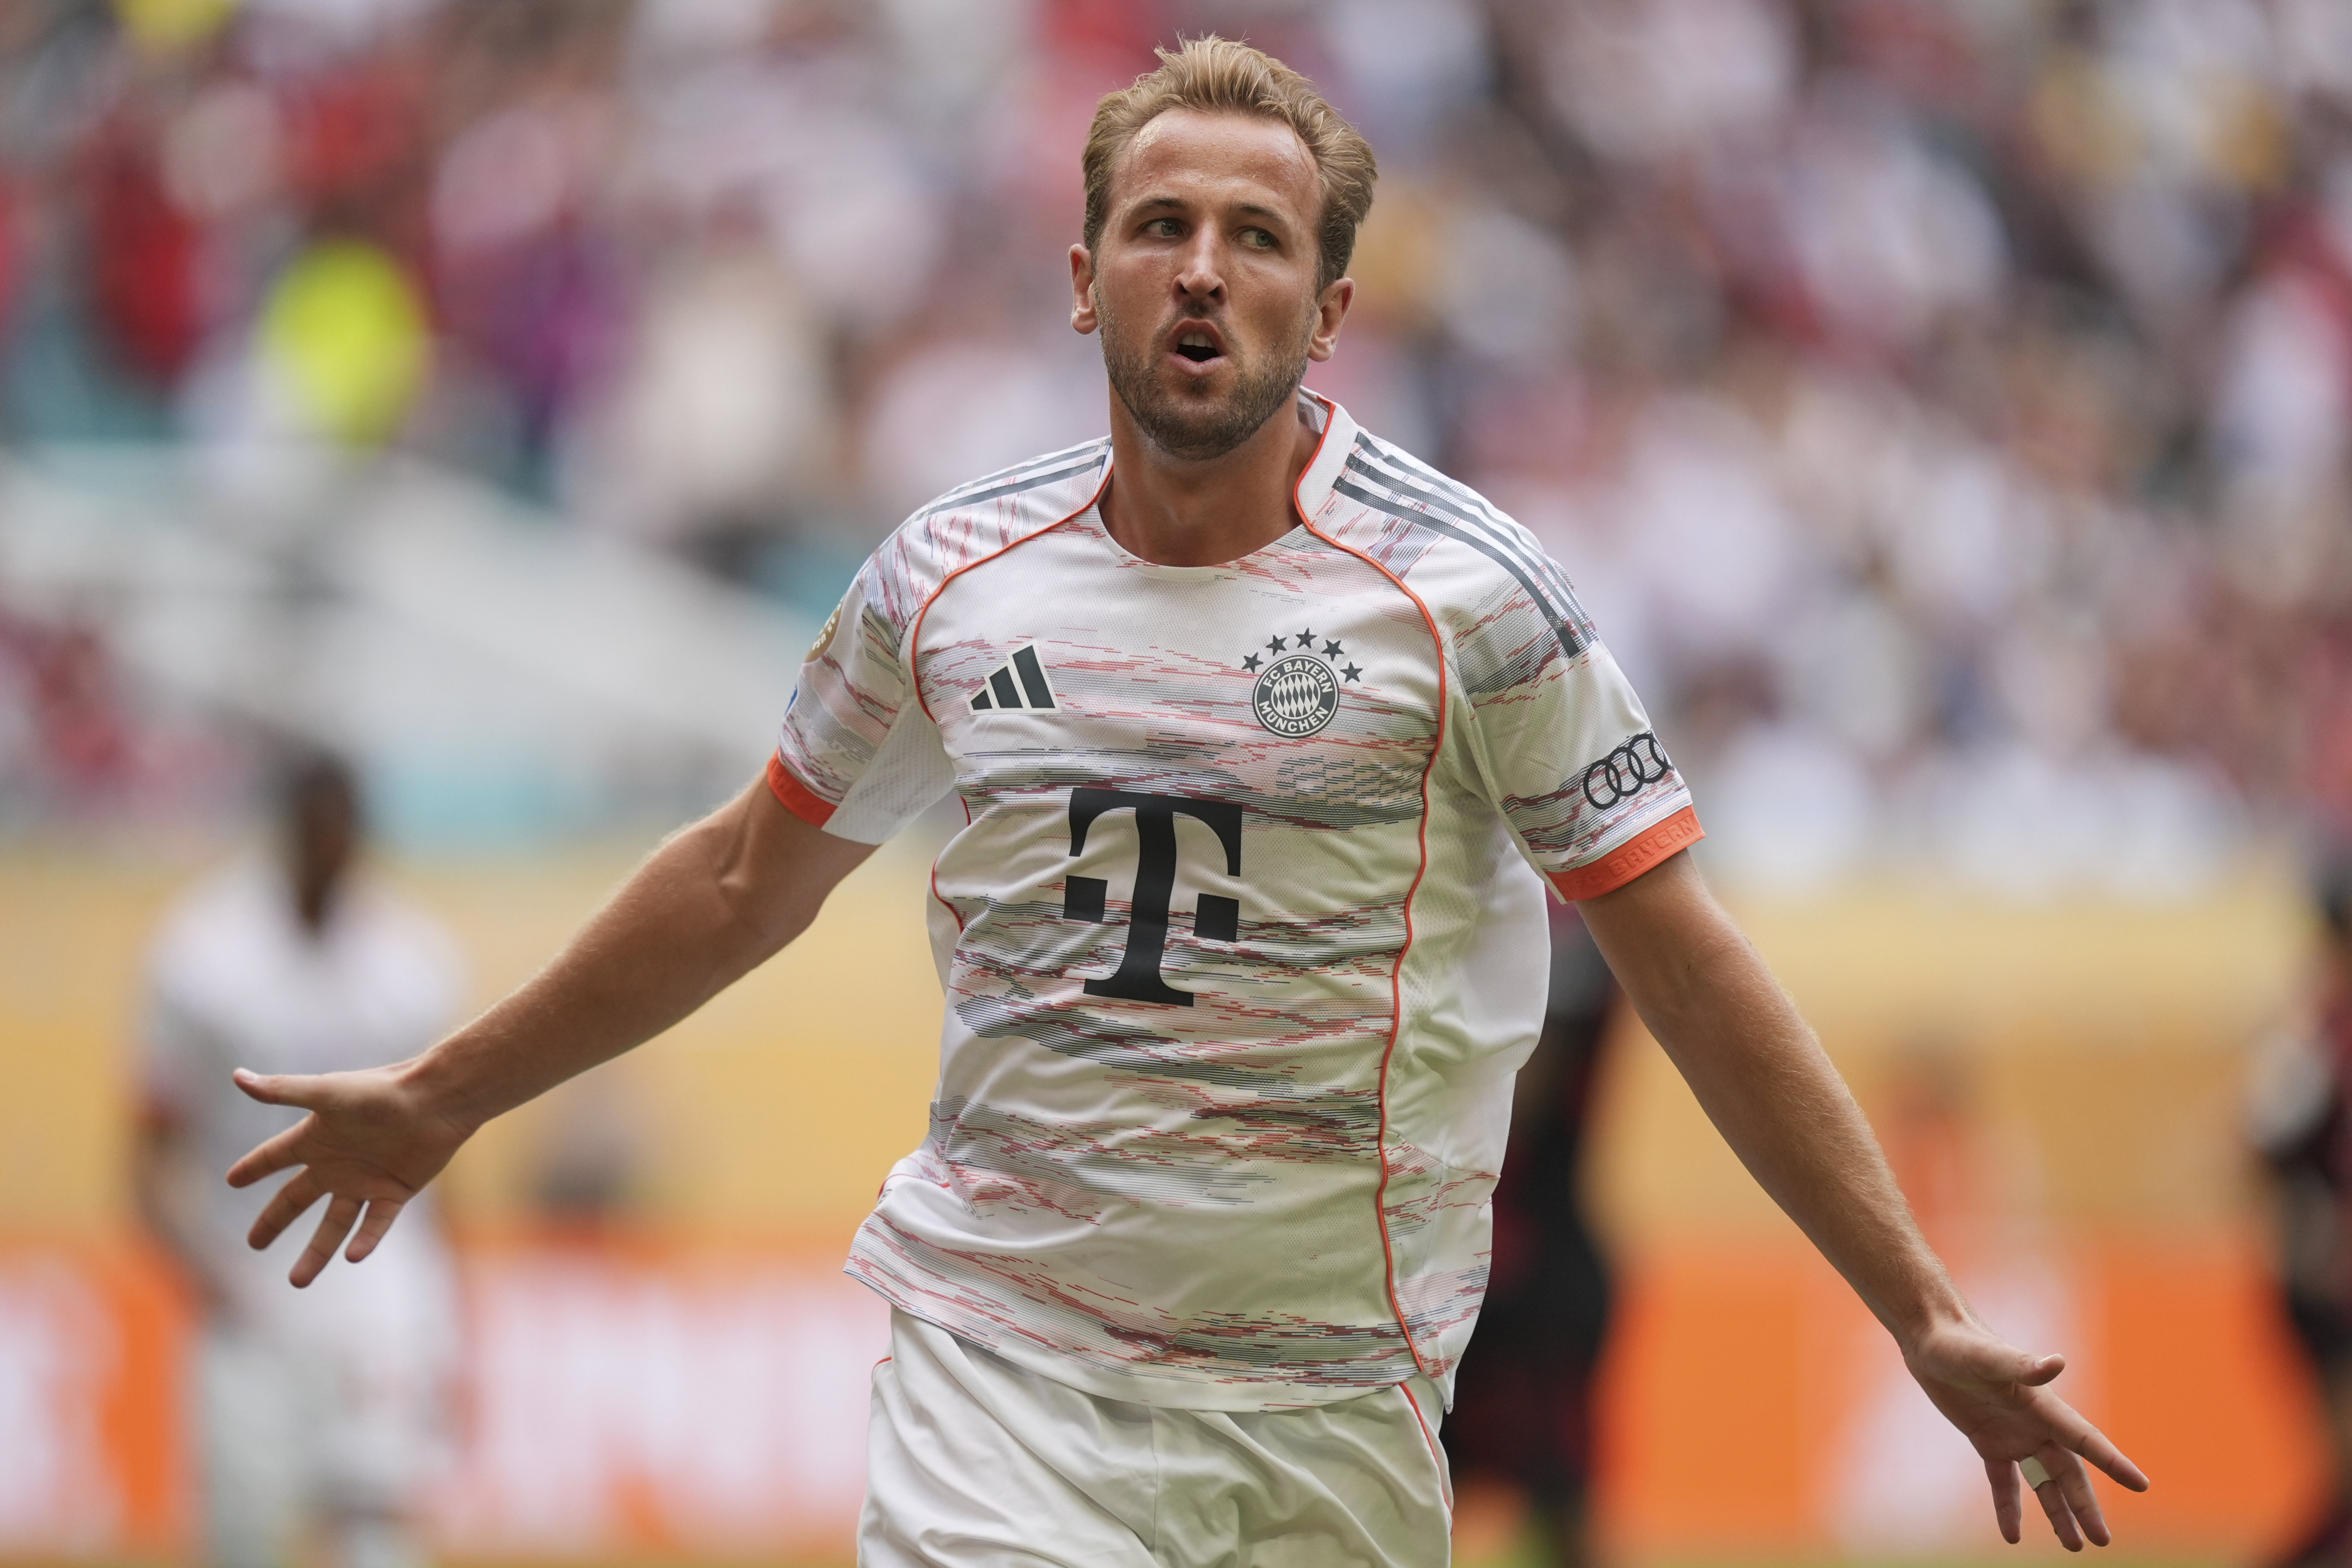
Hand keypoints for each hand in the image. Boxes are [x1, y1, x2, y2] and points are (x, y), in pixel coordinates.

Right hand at [224, 1064, 472, 1287]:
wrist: (437, 1098)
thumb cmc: (382, 1091)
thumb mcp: (326, 1093)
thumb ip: (282, 1091)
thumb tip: (237, 1077)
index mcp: (317, 1139)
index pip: (275, 1157)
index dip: (254, 1167)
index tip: (232, 1180)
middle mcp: (338, 1163)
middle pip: (298, 1198)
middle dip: (275, 1221)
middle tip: (253, 1243)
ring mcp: (366, 1180)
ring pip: (335, 1224)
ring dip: (317, 1252)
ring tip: (297, 1282)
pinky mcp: (396, 1191)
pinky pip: (376, 1223)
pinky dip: (365, 1241)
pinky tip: (351, 1258)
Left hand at [1903, 1313, 2149, 1550]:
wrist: (1931, 1338)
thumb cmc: (1962, 1343)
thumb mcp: (1988, 1357)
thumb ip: (2023, 1365)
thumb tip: (2057, 1362)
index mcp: (2043, 1406)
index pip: (2085, 1440)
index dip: (2113, 1462)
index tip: (2141, 1485)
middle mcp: (2035, 1425)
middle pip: (2068, 1473)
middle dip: (2085, 1506)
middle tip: (2102, 1541)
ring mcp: (2013, 1435)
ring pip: (2043, 1482)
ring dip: (2057, 1513)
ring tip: (2073, 1545)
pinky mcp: (1987, 1441)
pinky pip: (2003, 1483)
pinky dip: (2009, 1508)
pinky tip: (2013, 1536)